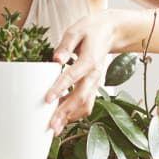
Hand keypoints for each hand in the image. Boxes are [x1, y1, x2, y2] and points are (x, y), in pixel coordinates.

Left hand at [46, 12, 118, 133]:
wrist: (110, 32)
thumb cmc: (91, 30)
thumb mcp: (76, 31)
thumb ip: (65, 45)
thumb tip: (56, 59)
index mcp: (89, 60)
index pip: (73, 76)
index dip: (60, 88)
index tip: (47, 99)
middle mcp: (94, 75)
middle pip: (80, 97)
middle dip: (65, 112)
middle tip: (51, 125)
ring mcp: (95, 82)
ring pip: (85, 104)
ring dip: (71, 117)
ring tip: (55, 128)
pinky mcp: (93, 86)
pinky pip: (87, 103)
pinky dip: (76, 114)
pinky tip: (62, 119)